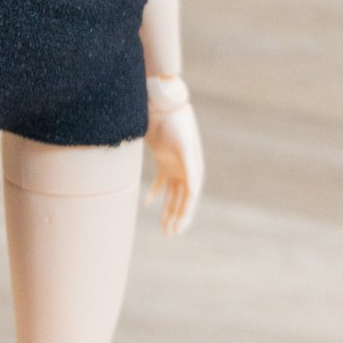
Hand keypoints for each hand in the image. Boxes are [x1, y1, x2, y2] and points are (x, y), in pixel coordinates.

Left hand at [144, 78, 204, 235]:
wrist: (165, 107)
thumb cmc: (177, 125)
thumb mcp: (184, 147)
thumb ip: (190, 168)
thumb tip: (194, 192)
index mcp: (194, 170)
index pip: (189, 199)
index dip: (184, 216)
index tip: (178, 231)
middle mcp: (185, 170)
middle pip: (181, 200)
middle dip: (176, 217)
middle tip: (170, 235)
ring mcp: (174, 165)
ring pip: (171, 194)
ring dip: (168, 209)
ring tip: (164, 226)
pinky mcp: (162, 160)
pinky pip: (159, 181)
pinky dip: (154, 192)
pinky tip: (148, 203)